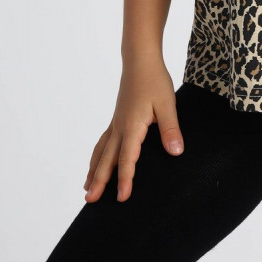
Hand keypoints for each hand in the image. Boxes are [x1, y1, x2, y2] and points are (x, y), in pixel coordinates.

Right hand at [83, 55, 184, 203]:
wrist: (140, 60)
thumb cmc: (154, 80)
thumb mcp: (167, 104)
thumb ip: (170, 129)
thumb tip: (175, 152)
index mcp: (132, 126)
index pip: (127, 158)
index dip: (125, 179)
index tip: (122, 198)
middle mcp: (120, 127)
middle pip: (107, 159)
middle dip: (99, 181)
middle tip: (90, 201)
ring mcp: (116, 123)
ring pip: (101, 151)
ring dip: (94, 170)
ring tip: (86, 188)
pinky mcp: (117, 119)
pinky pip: (103, 142)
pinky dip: (97, 156)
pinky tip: (95, 162)